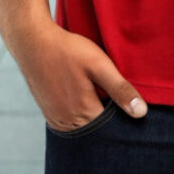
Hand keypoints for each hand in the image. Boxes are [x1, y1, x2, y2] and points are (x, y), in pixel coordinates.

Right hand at [1, 15, 147, 131]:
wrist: (32, 42)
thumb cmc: (67, 50)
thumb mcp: (98, 64)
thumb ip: (120, 89)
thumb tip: (142, 113)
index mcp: (84, 114)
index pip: (112, 130)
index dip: (123, 118)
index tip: (128, 105)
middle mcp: (69, 124)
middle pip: (97, 131)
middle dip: (108, 120)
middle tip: (113, 96)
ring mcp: (57, 120)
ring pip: (84, 128)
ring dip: (93, 117)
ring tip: (99, 96)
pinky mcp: (49, 114)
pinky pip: (71, 123)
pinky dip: (80, 115)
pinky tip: (84, 96)